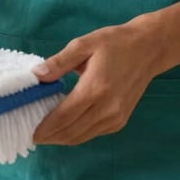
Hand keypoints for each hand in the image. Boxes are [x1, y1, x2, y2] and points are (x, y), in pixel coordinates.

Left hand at [31, 20, 158, 145]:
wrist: (149, 49)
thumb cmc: (115, 42)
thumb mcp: (84, 44)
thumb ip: (60, 62)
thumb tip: (37, 74)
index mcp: (95, 88)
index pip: (64, 116)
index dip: (45, 127)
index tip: (30, 132)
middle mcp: (106, 108)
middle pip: (72, 132)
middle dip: (51, 136)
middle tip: (33, 134)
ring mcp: (116, 117)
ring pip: (82, 137)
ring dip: (63, 138)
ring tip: (47, 132)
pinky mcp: (120, 121)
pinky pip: (94, 133)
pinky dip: (77, 134)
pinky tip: (67, 125)